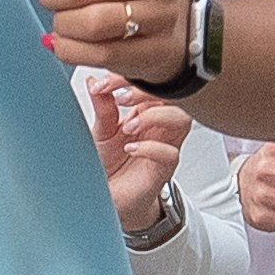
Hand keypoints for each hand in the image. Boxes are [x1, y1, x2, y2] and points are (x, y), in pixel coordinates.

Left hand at [81, 76, 184, 232]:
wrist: (109, 196)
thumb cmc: (111, 163)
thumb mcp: (101, 130)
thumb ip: (102, 106)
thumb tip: (92, 79)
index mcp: (147, 109)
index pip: (152, 83)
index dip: (131, 77)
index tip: (105, 83)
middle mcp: (160, 124)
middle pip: (174, 95)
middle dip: (148, 91)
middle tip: (122, 98)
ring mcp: (165, 145)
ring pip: (181, 120)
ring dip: (155, 116)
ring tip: (128, 126)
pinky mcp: (164, 169)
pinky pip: (171, 153)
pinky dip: (151, 147)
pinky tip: (131, 148)